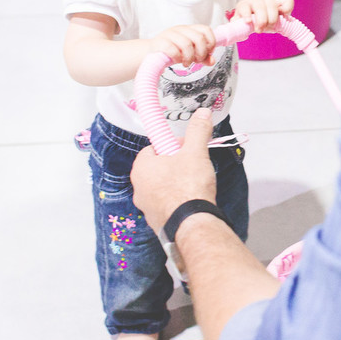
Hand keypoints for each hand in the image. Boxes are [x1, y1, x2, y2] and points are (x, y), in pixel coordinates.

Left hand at [131, 108, 217, 233]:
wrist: (192, 224)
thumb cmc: (188, 190)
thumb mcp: (195, 153)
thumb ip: (198, 131)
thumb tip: (202, 114)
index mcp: (142, 168)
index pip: (154, 147)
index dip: (172, 145)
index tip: (186, 148)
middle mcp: (139, 188)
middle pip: (158, 167)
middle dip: (176, 164)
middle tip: (193, 165)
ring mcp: (146, 206)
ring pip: (162, 187)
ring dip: (177, 183)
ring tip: (195, 184)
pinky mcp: (156, 220)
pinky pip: (166, 204)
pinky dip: (178, 201)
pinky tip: (192, 200)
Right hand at [150, 24, 216, 65]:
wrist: (150, 53)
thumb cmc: (171, 52)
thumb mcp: (189, 54)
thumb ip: (202, 57)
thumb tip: (212, 61)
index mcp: (188, 29)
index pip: (206, 29)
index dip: (211, 42)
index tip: (208, 52)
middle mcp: (179, 29)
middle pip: (199, 38)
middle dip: (201, 52)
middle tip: (197, 60)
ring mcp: (169, 34)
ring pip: (186, 44)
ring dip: (189, 58)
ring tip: (186, 63)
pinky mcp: (160, 43)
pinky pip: (173, 50)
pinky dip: (177, 57)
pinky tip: (176, 60)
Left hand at [233, 0, 293, 32]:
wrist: (266, 9)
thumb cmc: (253, 19)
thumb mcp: (243, 22)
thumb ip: (238, 27)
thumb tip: (236, 33)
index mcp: (245, 5)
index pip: (244, 6)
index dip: (246, 14)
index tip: (248, 22)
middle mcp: (257, 0)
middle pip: (259, 5)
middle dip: (261, 19)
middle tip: (260, 30)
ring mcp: (270, 0)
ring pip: (272, 3)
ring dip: (272, 17)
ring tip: (271, 27)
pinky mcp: (282, 1)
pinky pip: (287, 2)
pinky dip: (286, 9)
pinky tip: (284, 17)